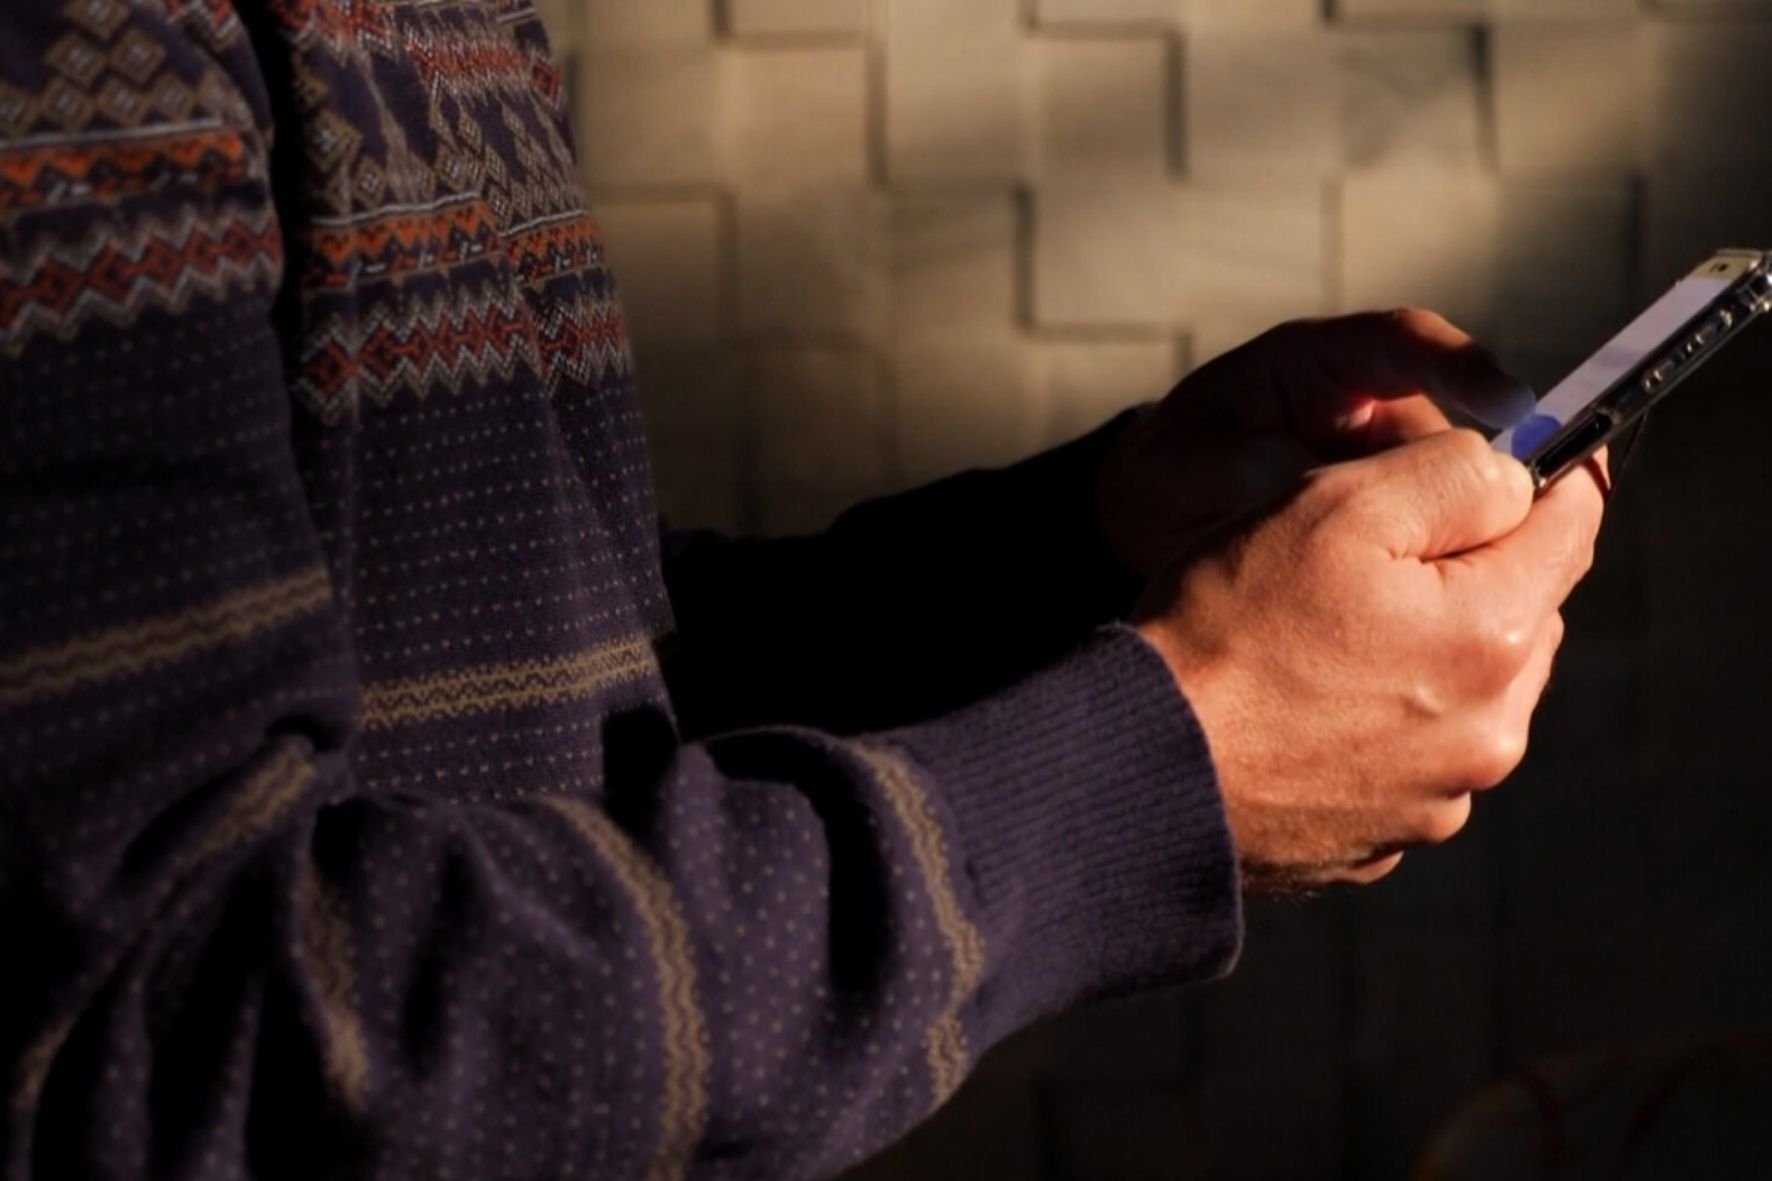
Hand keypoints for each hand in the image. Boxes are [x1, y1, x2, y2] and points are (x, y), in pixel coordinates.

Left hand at [1100, 309, 1537, 576]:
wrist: (1156, 531)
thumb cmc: (1169, 480)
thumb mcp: (1179, 468)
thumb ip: (1230, 467)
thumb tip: (1289, 474)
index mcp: (1318, 366)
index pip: (1404, 344)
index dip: (1462, 365)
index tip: (1508, 401)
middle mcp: (1372, 412)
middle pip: (1452, 437)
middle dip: (1474, 481)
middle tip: (1484, 525)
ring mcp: (1392, 474)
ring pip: (1456, 501)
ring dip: (1451, 541)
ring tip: (1426, 585)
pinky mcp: (1399, 533)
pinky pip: (1438, 549)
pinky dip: (1436, 577)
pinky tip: (1426, 614)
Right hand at [1134, 429, 1604, 892]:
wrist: (1138, 768)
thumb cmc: (1225, 628)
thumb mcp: (1335, 506)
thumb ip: (1452, 472)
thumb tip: (1518, 476)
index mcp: (1492, 635)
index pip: (1574, 524)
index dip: (1539, 477)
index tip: (1498, 460)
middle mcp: (1491, 730)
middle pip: (1524, 611)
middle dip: (1470, 571)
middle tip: (1365, 556)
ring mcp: (1439, 796)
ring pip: (1471, 688)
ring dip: (1427, 651)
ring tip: (1322, 640)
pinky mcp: (1385, 839)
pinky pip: (1412, 754)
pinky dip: (1379, 723)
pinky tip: (1304, 708)